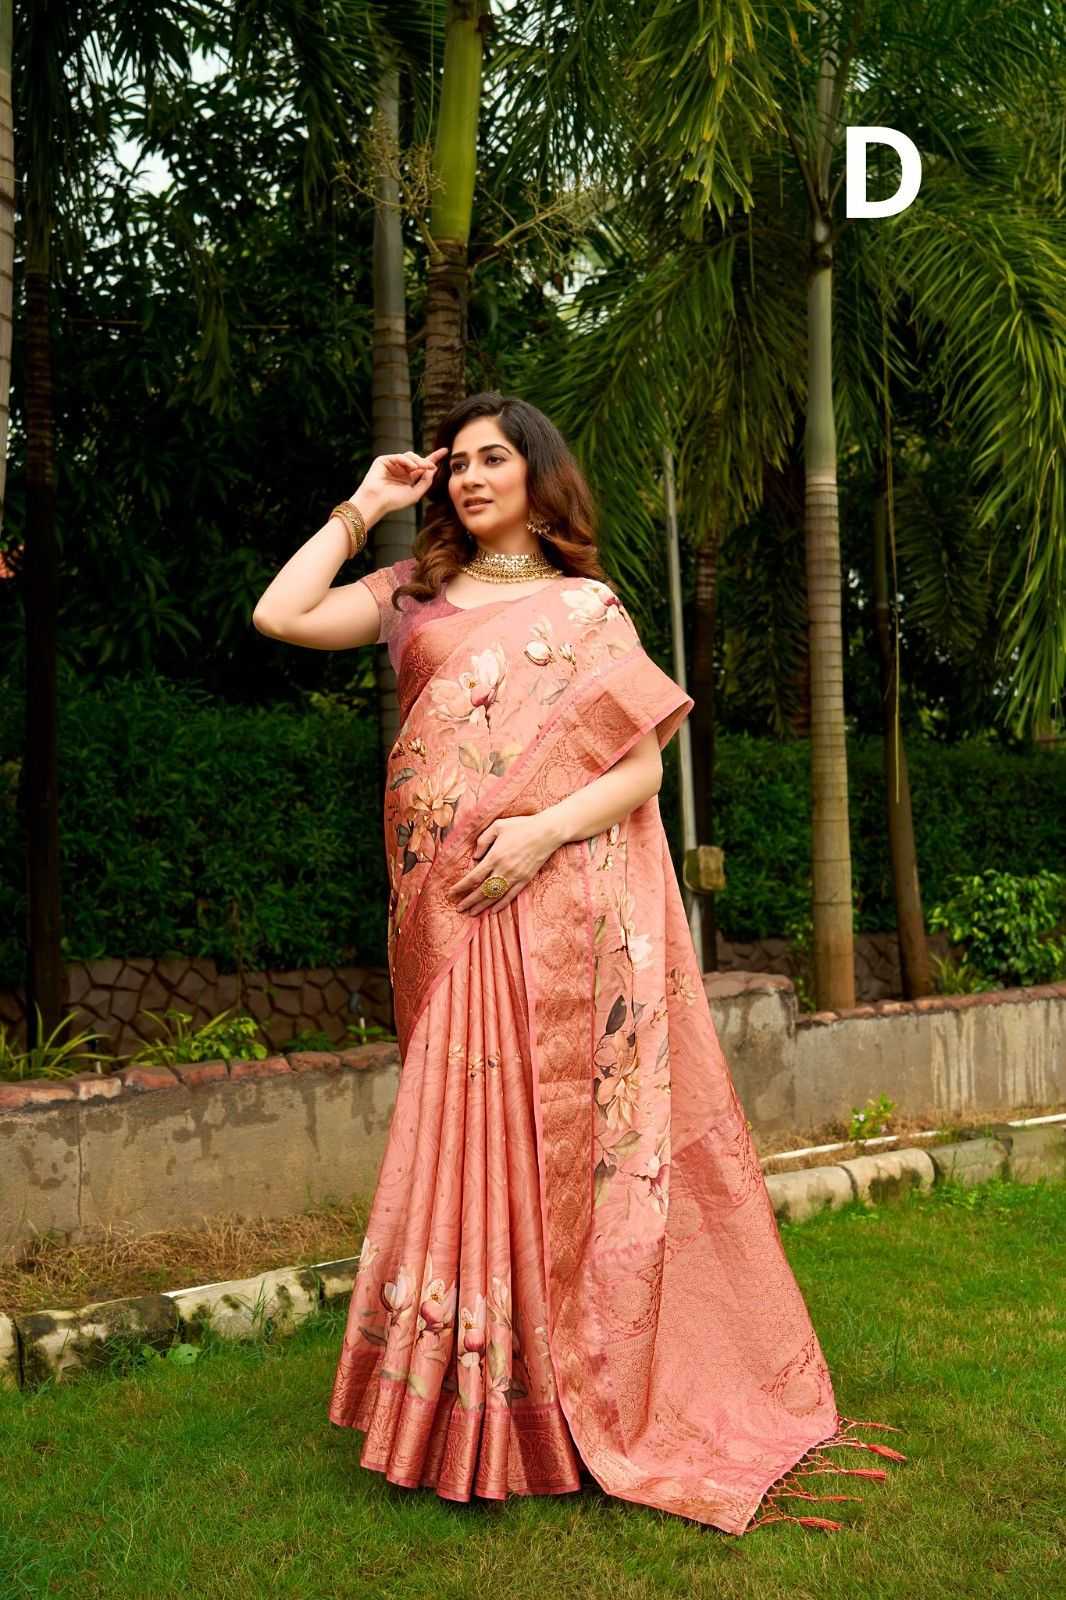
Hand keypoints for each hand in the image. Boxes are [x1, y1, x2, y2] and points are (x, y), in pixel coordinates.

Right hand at [354, 447, 448, 515]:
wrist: (377, 502)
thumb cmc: (394, 501)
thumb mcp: (416, 493)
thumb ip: (426, 481)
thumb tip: (433, 469)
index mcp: (409, 478)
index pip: (423, 466)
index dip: (434, 458)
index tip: (446, 451)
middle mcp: (401, 470)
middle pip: (418, 459)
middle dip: (426, 461)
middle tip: (432, 466)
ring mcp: (392, 464)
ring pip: (410, 456)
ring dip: (418, 461)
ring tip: (421, 468)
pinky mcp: (384, 460)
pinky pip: (399, 456)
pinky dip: (407, 461)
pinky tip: (411, 468)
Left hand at [449, 812, 563, 916]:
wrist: (547, 832)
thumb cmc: (521, 826)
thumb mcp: (498, 826)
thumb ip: (483, 840)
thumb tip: (474, 856)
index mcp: (495, 857)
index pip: (474, 877)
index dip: (461, 887)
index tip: (452, 893)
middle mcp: (504, 870)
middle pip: (483, 891)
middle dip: (469, 901)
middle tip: (459, 909)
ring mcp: (515, 876)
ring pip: (496, 897)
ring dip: (482, 906)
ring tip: (472, 914)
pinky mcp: (525, 880)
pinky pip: (511, 896)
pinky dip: (501, 905)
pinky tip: (493, 910)